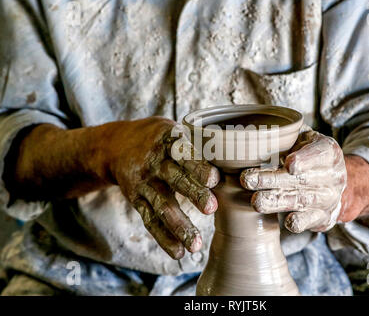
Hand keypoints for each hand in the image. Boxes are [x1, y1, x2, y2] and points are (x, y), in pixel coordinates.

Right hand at [106, 117, 219, 258]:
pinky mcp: (136, 199)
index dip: (199, 166)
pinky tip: (178, 253)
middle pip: (175, 179)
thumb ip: (197, 142)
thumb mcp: (173, 130)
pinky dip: (163, 238)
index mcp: (167, 142)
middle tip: (211, 208)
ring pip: (162, 205)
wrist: (116, 144)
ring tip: (196, 245)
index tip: (214, 179)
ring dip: (179, 226)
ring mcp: (144, 183)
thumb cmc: (159, 138)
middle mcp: (154, 163)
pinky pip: (149, 220)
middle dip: (194, 194)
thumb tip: (237, 154)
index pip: (184, 153)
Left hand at [240, 129, 345, 232]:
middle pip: (301, 179)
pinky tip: (288, 222)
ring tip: (256, 201)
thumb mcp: (303, 138)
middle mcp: (332, 176)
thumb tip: (251, 134)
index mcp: (328, 151)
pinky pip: (312, 220)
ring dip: (277, 202)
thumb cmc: (308, 154)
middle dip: (272, 180)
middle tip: (248, 180)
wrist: (332, 181)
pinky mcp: (323, 217)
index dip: (305, 159)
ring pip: (301, 200)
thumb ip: (286, 135)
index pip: (319, 153)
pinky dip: (300, 222)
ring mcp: (329, 198)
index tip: (289, 164)